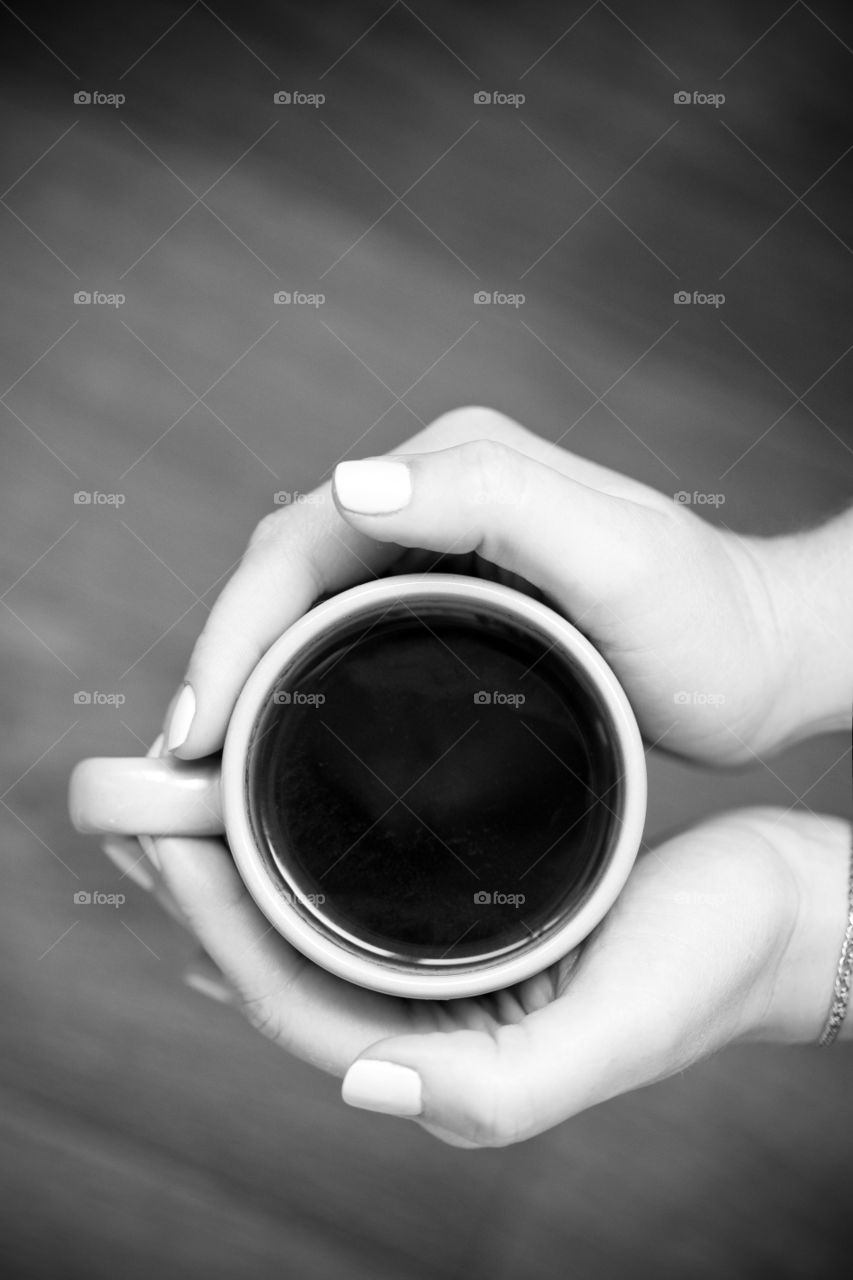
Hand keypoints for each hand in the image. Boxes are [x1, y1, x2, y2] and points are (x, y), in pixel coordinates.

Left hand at [105, 807, 849, 1146]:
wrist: (780, 907)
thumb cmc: (713, 965)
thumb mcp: (620, 1025)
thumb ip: (500, 1081)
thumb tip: (367, 1084)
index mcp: (452, 1061)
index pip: (297, 1004)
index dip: (218, 930)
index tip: (167, 840)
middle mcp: (433, 1021)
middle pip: (285, 959)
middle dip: (204, 889)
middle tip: (142, 805)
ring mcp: (448, 969)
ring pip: (313, 920)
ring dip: (243, 860)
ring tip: (188, 791)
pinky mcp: (470, 919)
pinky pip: (358, 887)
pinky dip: (305, 845)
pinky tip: (281, 796)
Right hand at [167, 407, 808, 766]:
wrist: (763, 658)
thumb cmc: (705, 619)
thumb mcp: (615, 555)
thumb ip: (492, 499)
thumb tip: (347, 482)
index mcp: (453, 468)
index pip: (299, 540)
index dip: (233, 628)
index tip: (196, 727)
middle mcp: (436, 494)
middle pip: (286, 570)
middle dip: (222, 655)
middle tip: (181, 760)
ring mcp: (442, 546)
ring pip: (307, 602)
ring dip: (248, 671)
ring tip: (207, 761)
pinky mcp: (453, 596)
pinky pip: (347, 627)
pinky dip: (298, 678)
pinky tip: (280, 735)